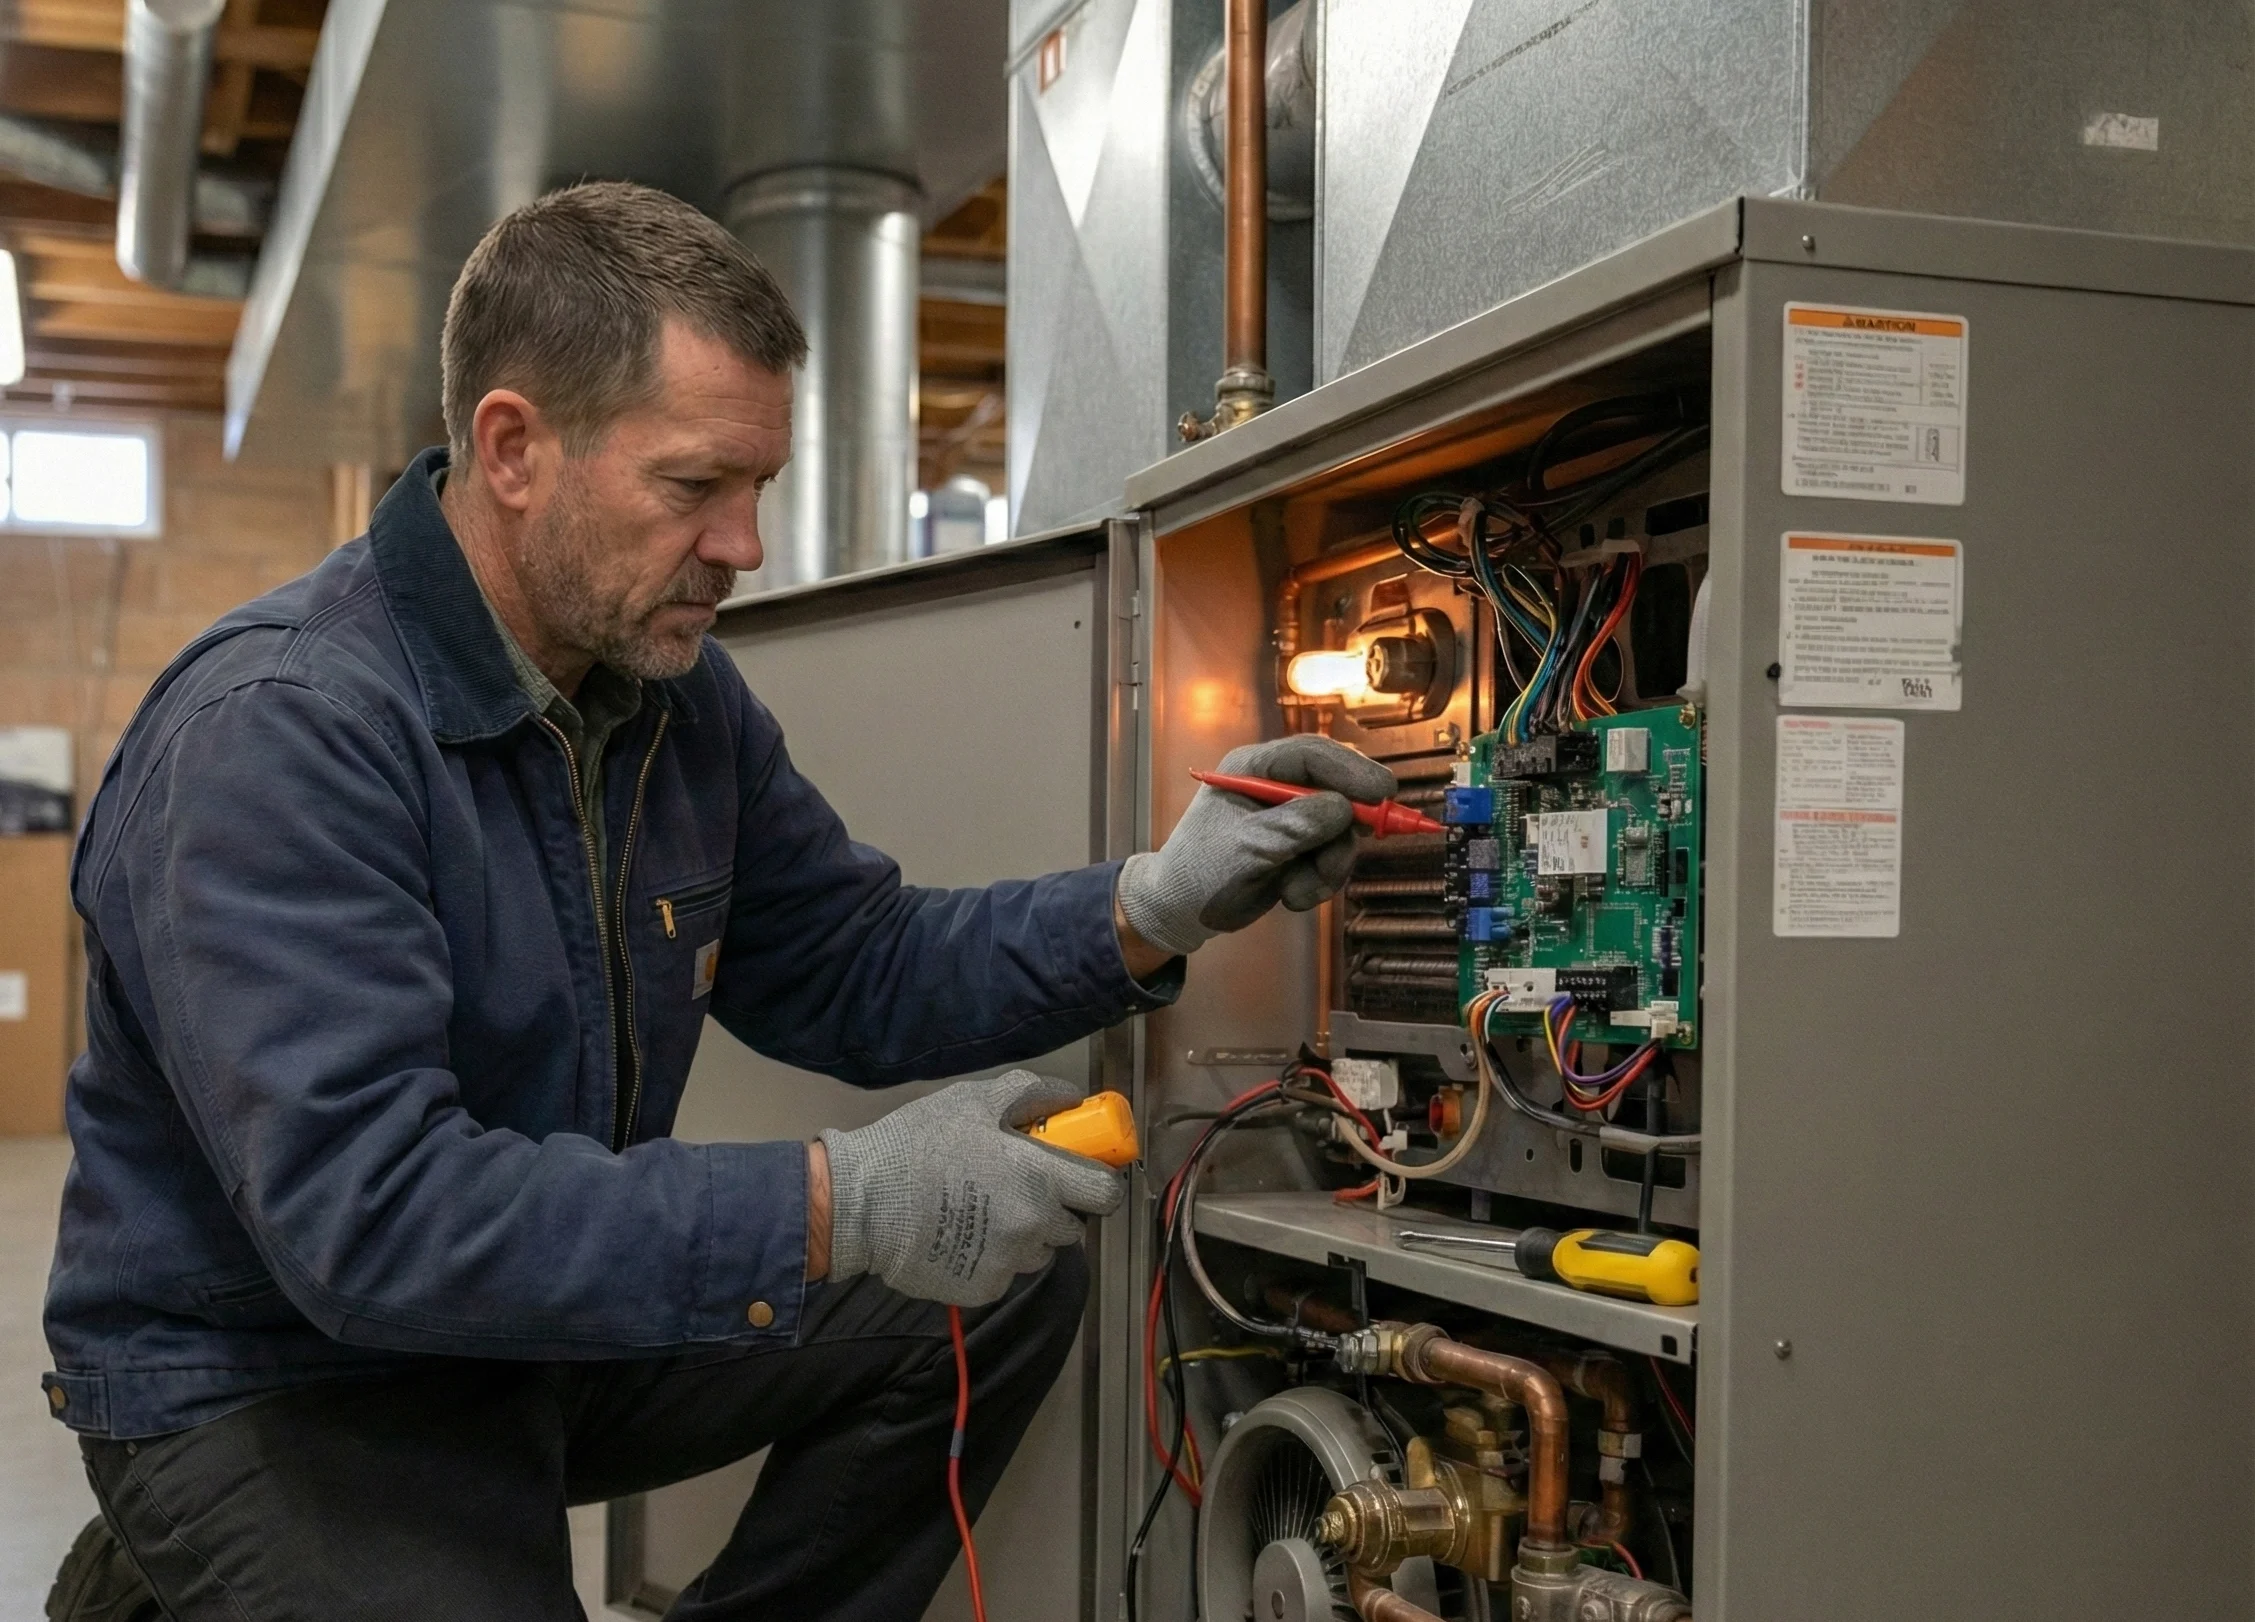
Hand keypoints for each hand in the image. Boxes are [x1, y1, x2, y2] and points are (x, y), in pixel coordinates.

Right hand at [818, 1071, 1122, 1306]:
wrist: (860, 1203)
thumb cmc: (918, 1144)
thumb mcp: (974, 1101)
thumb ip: (1031, 1095)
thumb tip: (1072, 1098)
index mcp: (1040, 1177)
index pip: (1106, 1193)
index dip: (1098, 1183)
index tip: (1080, 1175)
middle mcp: (1034, 1225)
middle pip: (1072, 1226)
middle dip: (1054, 1209)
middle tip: (1016, 1189)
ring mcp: (1009, 1262)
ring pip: (1038, 1251)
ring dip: (1023, 1235)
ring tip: (981, 1212)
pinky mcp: (983, 1289)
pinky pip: (1004, 1273)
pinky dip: (990, 1259)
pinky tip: (960, 1236)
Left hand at [1116, 736, 1396, 956]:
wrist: (1180, 911)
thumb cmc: (1199, 871)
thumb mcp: (1246, 847)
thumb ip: (1293, 825)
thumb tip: (1343, 808)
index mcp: (1253, 768)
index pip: (1311, 755)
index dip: (1350, 769)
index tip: (1382, 791)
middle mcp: (1277, 787)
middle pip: (1337, 788)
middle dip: (1348, 824)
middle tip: (1363, 841)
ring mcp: (1291, 819)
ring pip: (1342, 831)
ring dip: (1329, 866)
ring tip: (1298, 891)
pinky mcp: (1301, 849)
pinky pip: (1332, 858)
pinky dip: (1320, 882)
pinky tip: (1291, 896)